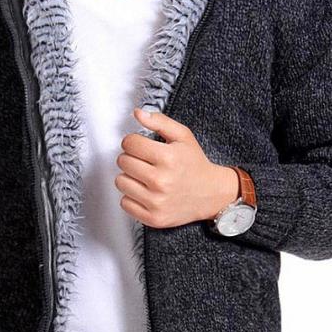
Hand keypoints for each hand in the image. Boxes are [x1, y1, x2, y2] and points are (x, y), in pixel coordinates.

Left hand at [115, 108, 238, 227]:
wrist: (211, 194)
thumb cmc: (194, 163)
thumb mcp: (183, 136)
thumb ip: (160, 122)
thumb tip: (137, 113)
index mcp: (168, 158)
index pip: (129, 143)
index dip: (133, 142)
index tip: (141, 146)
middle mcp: (161, 181)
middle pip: (122, 162)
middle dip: (130, 158)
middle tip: (144, 162)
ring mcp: (157, 202)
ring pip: (120, 182)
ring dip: (129, 177)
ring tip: (144, 177)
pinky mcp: (153, 218)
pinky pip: (125, 203)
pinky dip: (131, 197)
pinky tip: (145, 192)